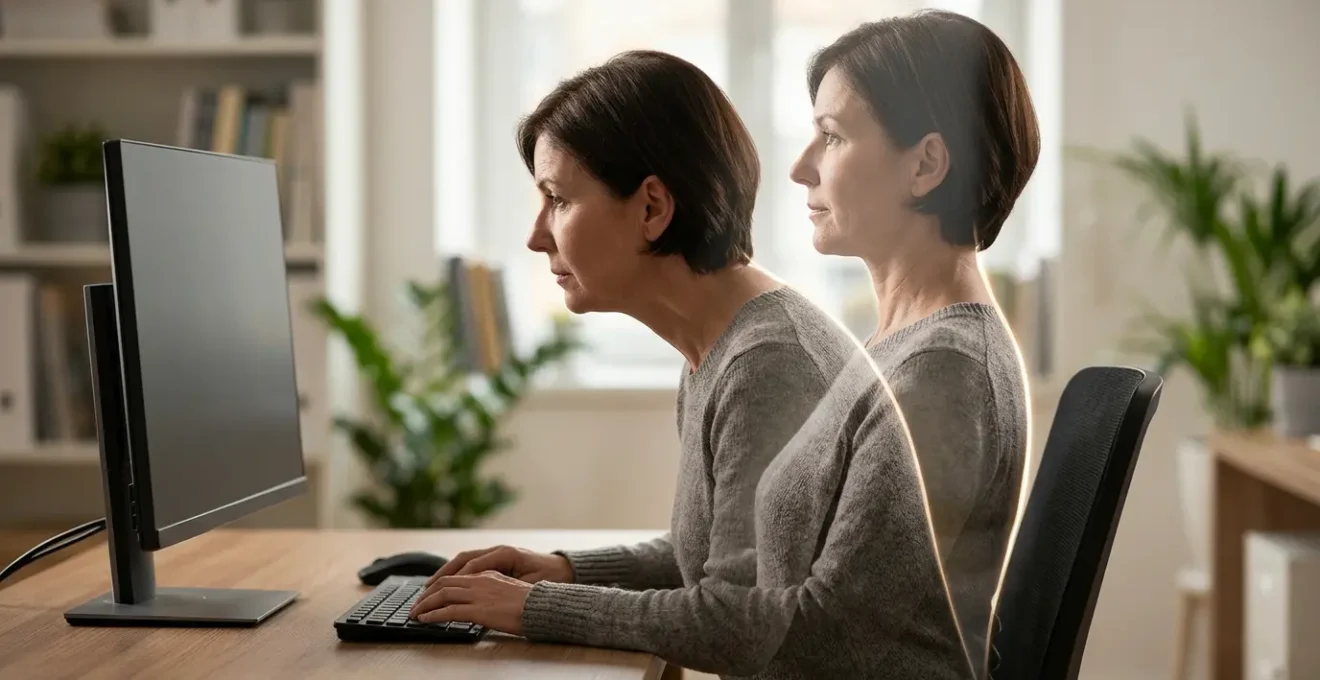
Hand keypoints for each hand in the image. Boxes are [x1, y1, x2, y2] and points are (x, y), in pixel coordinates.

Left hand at [409, 571, 531, 635]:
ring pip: (443, 595)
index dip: (438, 584)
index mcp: (488, 574)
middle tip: (416, 604)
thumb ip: (492, 589)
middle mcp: (480, 580)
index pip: (455, 575)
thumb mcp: (509, 588)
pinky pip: (449, 611)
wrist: (542, 607)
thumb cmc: (531, 602)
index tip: (428, 593)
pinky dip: (433, 615)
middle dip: (427, 594)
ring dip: (425, 604)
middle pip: (444, 582)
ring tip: (415, 613)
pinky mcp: (479, 610)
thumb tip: (480, 599)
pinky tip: (425, 619)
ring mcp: (478, 594)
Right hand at [426, 545, 573, 584]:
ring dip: (446, 573)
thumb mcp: (530, 584)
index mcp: (505, 554)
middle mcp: (497, 550)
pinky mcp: (496, 560)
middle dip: (443, 575)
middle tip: (426, 590)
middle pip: (463, 560)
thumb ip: (508, 587)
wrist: (565, 569)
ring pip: (464, 561)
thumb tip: (487, 593)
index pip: (473, 566)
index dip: (456, 579)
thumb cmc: (550, 577)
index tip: (440, 593)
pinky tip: (446, 583)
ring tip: (429, 587)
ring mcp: (496, 553)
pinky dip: (456, 573)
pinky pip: (470, 565)